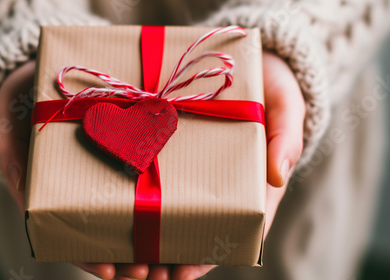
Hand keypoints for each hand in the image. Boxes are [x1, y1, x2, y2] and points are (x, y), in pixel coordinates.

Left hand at [0, 50, 304, 278]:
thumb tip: (278, 175)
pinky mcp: (164, 154)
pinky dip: (125, 206)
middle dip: (163, 260)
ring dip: (139, 244)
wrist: (244, 65)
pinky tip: (103, 219)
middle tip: (135, 272)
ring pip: (163, 219)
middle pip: (189, 235)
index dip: (203, 257)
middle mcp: (214, 188)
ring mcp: (187, 173)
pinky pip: (144, 184)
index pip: (227, 235)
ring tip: (112, 261)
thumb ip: (286, 138)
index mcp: (248, 189)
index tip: (179, 272)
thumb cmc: (270, 88)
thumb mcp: (286, 107)